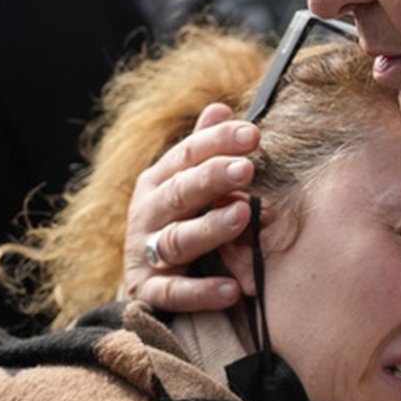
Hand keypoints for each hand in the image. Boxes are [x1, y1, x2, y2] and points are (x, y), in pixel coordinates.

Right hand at [123, 102, 259, 311]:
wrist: (147, 284)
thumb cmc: (181, 221)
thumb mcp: (188, 184)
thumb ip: (204, 150)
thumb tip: (221, 108)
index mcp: (160, 181)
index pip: (188, 155)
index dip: (218, 142)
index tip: (253, 134)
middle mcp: (149, 212)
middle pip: (180, 192)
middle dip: (212, 178)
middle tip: (246, 168)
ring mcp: (147, 253)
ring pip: (177, 239)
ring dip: (210, 228)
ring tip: (243, 216)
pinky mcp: (150, 292)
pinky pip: (174, 293)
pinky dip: (201, 292)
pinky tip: (232, 289)